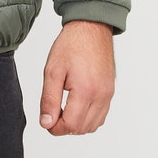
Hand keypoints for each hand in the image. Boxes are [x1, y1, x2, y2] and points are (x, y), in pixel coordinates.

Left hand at [38, 21, 115, 136]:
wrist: (91, 28)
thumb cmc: (72, 45)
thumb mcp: (52, 72)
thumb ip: (49, 100)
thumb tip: (47, 123)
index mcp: (85, 90)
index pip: (70, 125)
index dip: (55, 127)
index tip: (46, 120)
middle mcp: (101, 95)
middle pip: (81, 128)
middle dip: (64, 127)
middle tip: (52, 113)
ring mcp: (108, 94)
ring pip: (92, 125)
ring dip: (76, 124)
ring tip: (63, 109)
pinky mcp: (110, 92)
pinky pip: (101, 116)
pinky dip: (87, 118)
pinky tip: (76, 107)